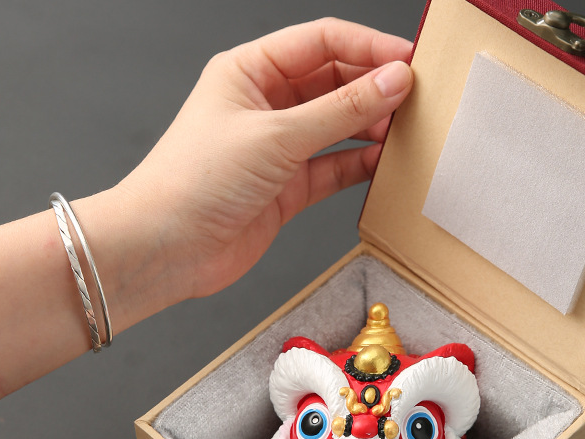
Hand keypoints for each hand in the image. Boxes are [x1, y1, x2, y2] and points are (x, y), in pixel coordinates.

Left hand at [114, 17, 413, 317]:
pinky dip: (358, 165)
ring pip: (337, 127)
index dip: (368, 48)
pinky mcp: (287, 188)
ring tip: (407, 132)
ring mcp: (278, 148)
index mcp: (250, 71)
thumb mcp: (275, 136)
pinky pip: (333, 167)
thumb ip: (339, 111)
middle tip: (417, 99)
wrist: (167, 248)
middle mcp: (265, 105)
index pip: (320, 43)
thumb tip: (392, 82)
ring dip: (371, 128)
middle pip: (333, 83)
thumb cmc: (194, 181)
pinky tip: (383, 164)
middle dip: (374, 88)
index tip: (409, 62)